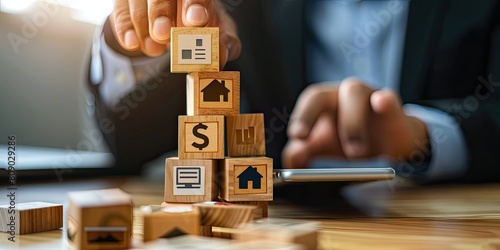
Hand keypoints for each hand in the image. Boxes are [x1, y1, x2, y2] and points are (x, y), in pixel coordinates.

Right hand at [109, 0, 240, 65]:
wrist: (181, 22)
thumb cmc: (205, 25)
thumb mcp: (220, 32)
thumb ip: (225, 43)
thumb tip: (221, 56)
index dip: (195, 3)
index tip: (197, 21)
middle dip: (161, 12)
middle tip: (163, 34)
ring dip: (143, 25)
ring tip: (154, 49)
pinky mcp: (126, 0)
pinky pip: (119, 8)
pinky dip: (125, 27)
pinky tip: (132, 44)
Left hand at [282, 77, 428, 168]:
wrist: (393, 145)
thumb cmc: (353, 141)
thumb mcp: (326, 149)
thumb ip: (304, 153)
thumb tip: (291, 159)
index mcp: (325, 103)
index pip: (308, 101)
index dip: (301, 116)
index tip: (296, 136)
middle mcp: (343, 95)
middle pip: (323, 95)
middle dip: (310, 115)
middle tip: (306, 140)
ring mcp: (369, 96)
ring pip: (354, 93)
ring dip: (350, 122)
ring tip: (354, 152)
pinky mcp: (394, 108)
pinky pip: (389, 98)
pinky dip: (385, 101)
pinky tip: (381, 102)